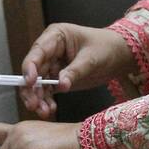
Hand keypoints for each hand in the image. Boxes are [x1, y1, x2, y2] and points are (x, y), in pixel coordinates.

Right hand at [20, 23, 134, 118]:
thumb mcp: (92, 58)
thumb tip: (60, 85)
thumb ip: (75, 71)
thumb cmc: (106, 48)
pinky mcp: (57, 78)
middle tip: (34, 104)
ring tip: (44, 112)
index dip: (30, 67)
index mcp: (56, 36)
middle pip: (34, 70)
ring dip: (38, 98)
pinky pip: (47, 91)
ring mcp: (52, 65)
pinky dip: (46, 101)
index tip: (29, 82)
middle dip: (32, 89)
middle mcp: (50, 50)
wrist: (119, 56)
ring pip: (38, 83)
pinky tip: (50, 110)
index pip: (37, 52)